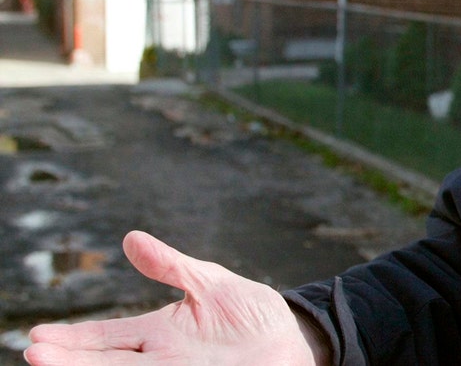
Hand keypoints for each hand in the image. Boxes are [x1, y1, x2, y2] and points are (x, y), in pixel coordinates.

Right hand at [24, 231, 330, 364]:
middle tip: (35, 354)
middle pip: (105, 363)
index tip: (38, 338)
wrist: (293, 340)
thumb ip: (171, 266)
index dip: (73, 339)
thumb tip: (130, 239)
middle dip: (70, 360)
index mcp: (158, 333)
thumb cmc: (252, 311)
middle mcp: (160, 360)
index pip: (105, 337)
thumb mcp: (210, 282)